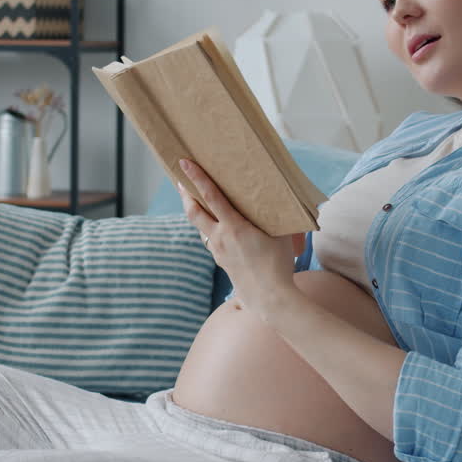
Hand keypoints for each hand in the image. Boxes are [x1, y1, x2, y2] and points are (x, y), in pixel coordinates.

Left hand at [177, 158, 301, 309]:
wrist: (270, 298)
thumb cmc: (279, 264)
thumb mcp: (281, 234)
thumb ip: (275, 216)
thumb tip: (280, 200)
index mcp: (234, 227)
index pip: (210, 196)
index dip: (196, 178)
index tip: (184, 163)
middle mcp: (221, 238)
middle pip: (194, 212)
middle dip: (185, 195)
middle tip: (180, 181)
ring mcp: (218, 251)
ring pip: (201, 228)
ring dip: (196, 213)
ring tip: (196, 202)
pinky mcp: (221, 262)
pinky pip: (211, 240)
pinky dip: (209, 229)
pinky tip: (217, 228)